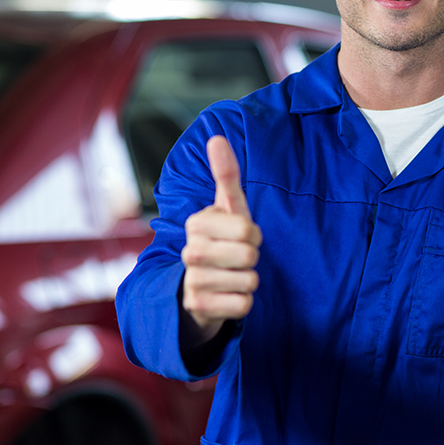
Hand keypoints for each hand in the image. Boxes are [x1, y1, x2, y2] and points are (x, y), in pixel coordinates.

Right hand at [180, 136, 260, 345]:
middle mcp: (190, 251)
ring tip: (232, 276)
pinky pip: (242, 305)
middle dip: (252, 259)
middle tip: (238, 258)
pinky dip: (243, 302)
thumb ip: (226, 174)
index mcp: (197, 223)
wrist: (201, 286)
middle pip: (249, 256)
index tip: (241, 236)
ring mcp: (192, 280)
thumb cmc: (222, 239)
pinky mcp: (197, 307)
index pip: (248, 230)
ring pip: (248, 282)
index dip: (254, 235)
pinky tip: (228, 295)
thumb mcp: (228, 208)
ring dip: (249, 281)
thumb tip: (217, 137)